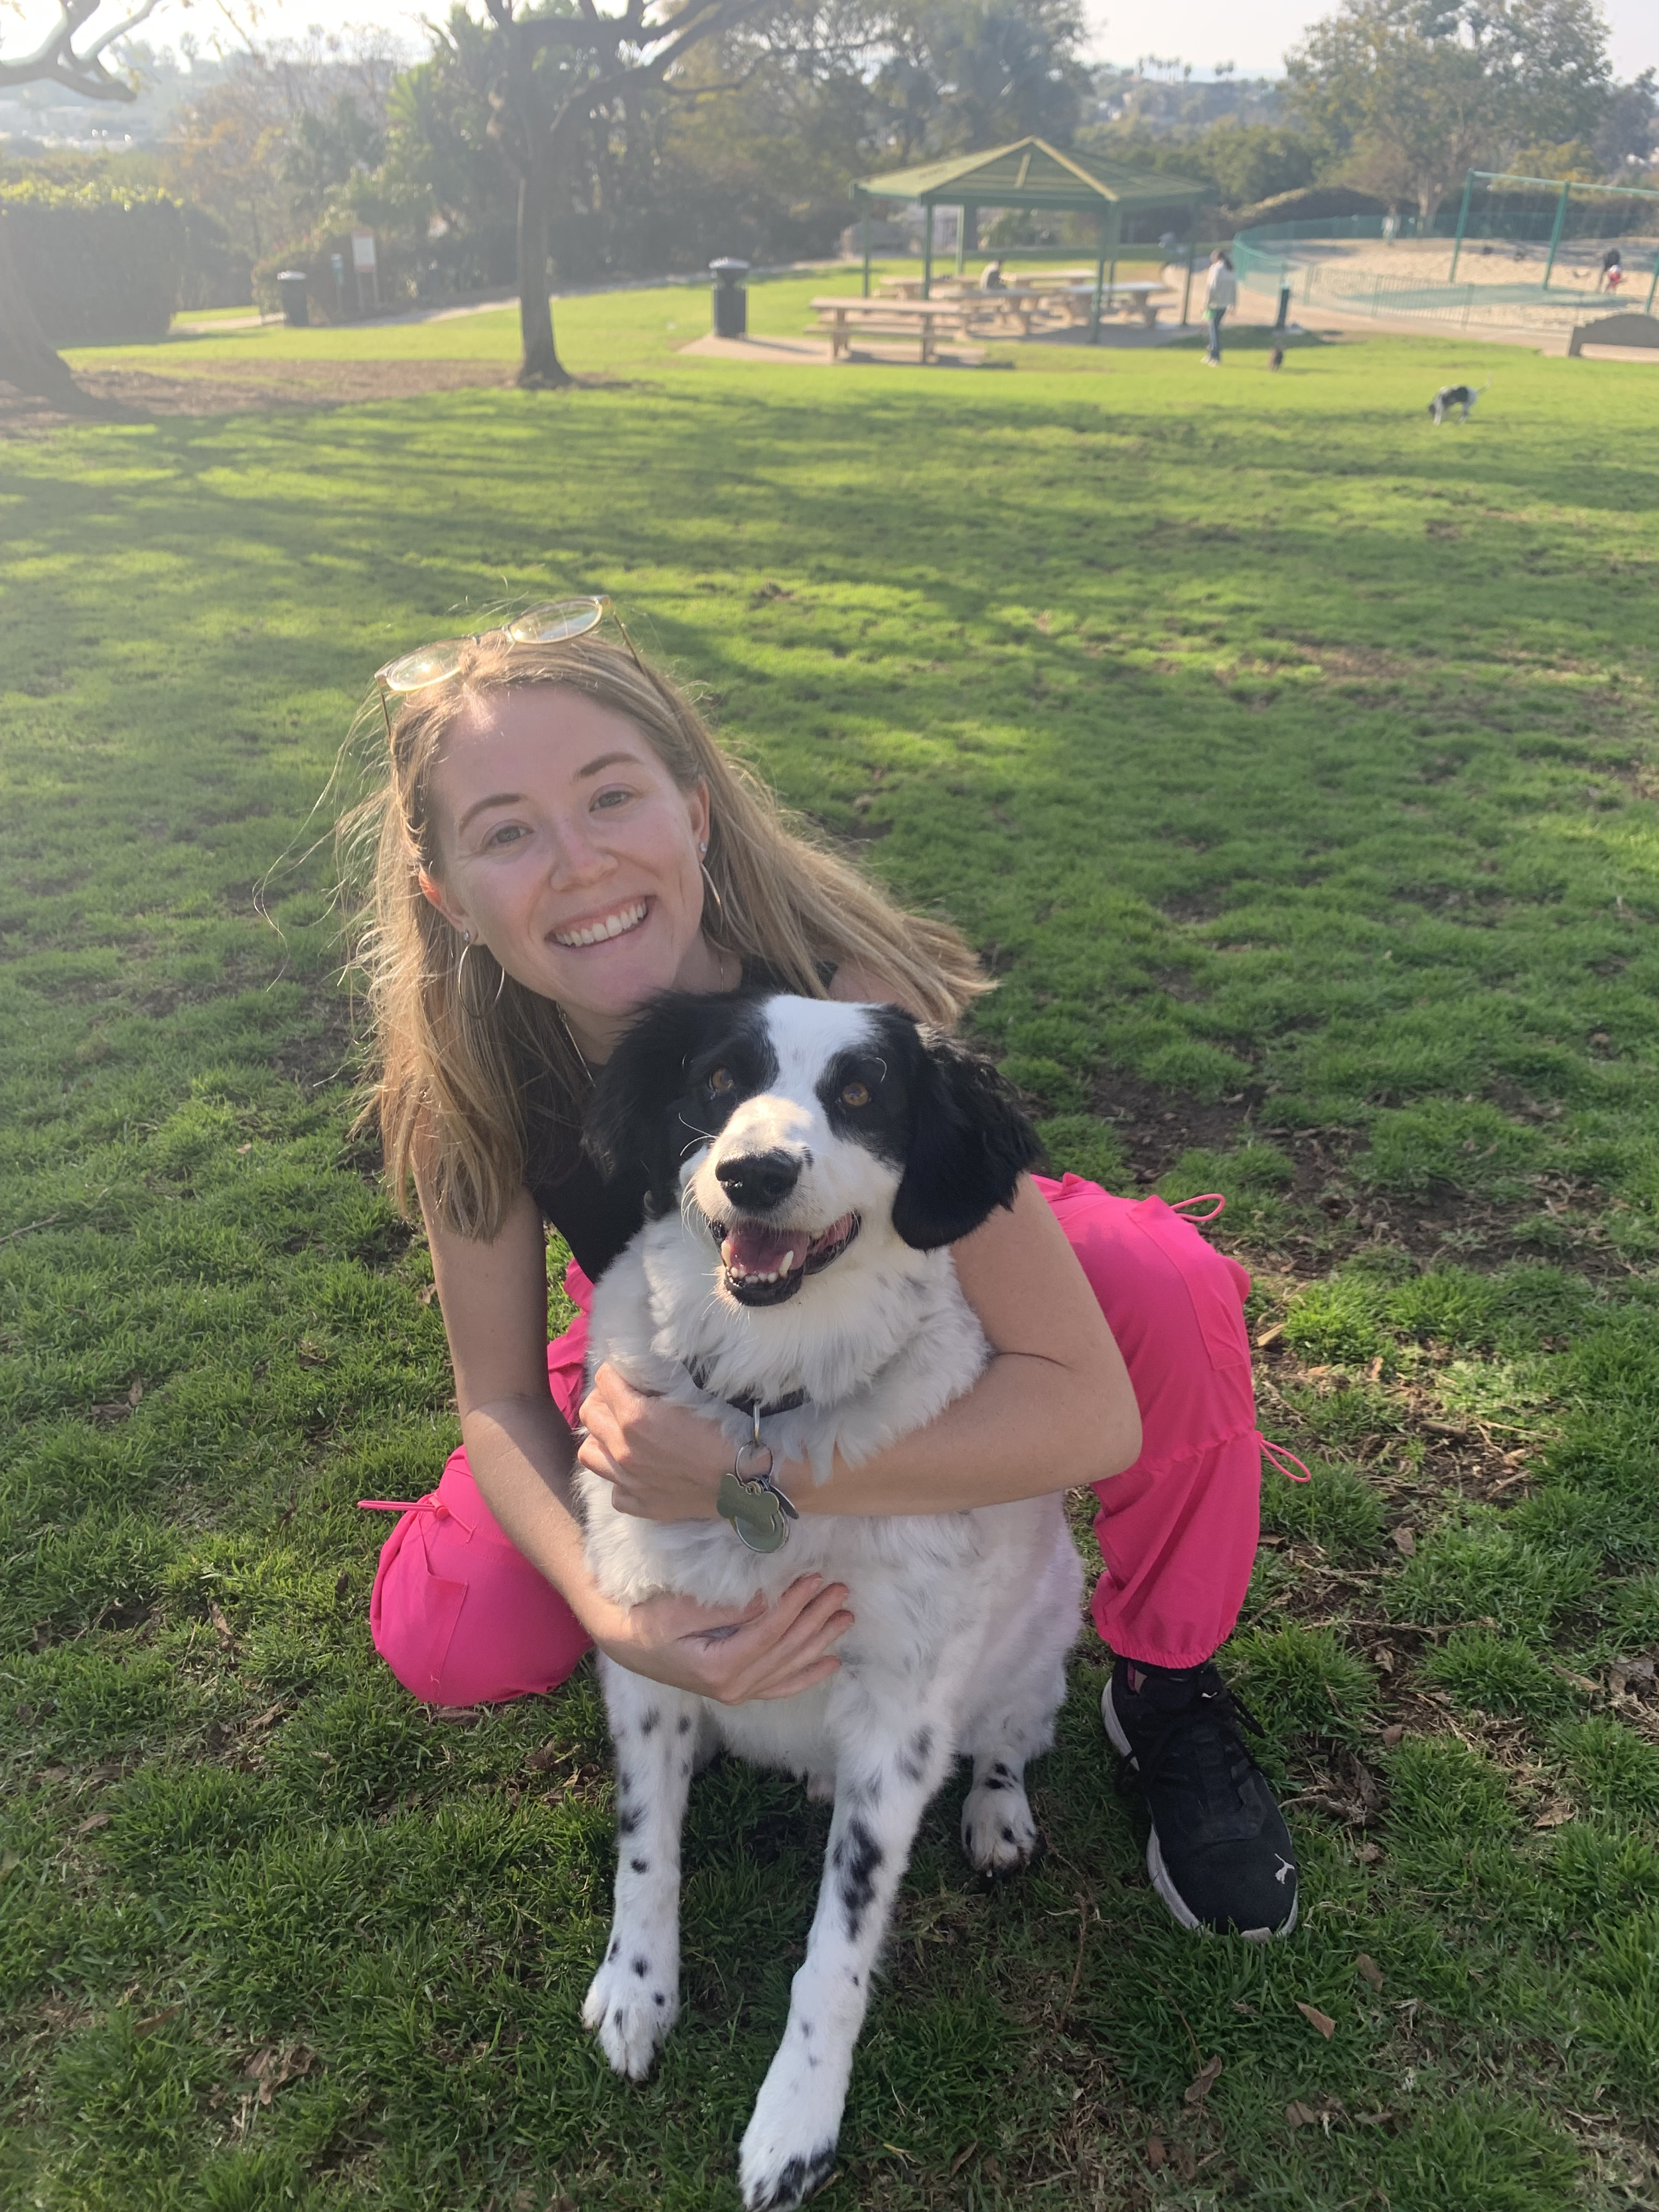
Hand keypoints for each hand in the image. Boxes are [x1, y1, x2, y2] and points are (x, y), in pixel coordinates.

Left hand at [577, 1361, 733, 1520]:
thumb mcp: (689, 1395)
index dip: (615, 1372)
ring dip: (600, 1439)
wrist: (743, 1480)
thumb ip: (655, 1385)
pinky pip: (613, 1489)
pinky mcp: (639, 1504)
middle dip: (602, 1401)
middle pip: (589, 1414)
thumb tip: (639, 1377)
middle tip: (620, 1400)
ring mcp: (627, 1480)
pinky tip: (637, 1471)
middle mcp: (622, 1449)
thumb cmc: (724, 1431)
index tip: (627, 1375)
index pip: (603, 1380)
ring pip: (588, 1453)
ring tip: (617, 1436)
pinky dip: (620, 1478)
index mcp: (635, 1417)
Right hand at [586, 1575, 854, 1702]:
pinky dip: (807, 1675)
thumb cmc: (647, 1621)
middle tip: (840, 1591)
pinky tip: (831, 1663)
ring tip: (845, 1616)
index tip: (814, 1579)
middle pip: (785, 1650)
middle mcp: (732, 1688)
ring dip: (820, 1641)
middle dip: (815, 1618)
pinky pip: (779, 1686)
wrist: (624, 1644)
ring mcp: (737, 1693)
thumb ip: (724, 1610)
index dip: (794, 1606)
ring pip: (789, 1667)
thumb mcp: (679, 1611)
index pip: (768, 1634)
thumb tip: (766, 1599)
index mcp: (717, 1669)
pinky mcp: (737, 1690)